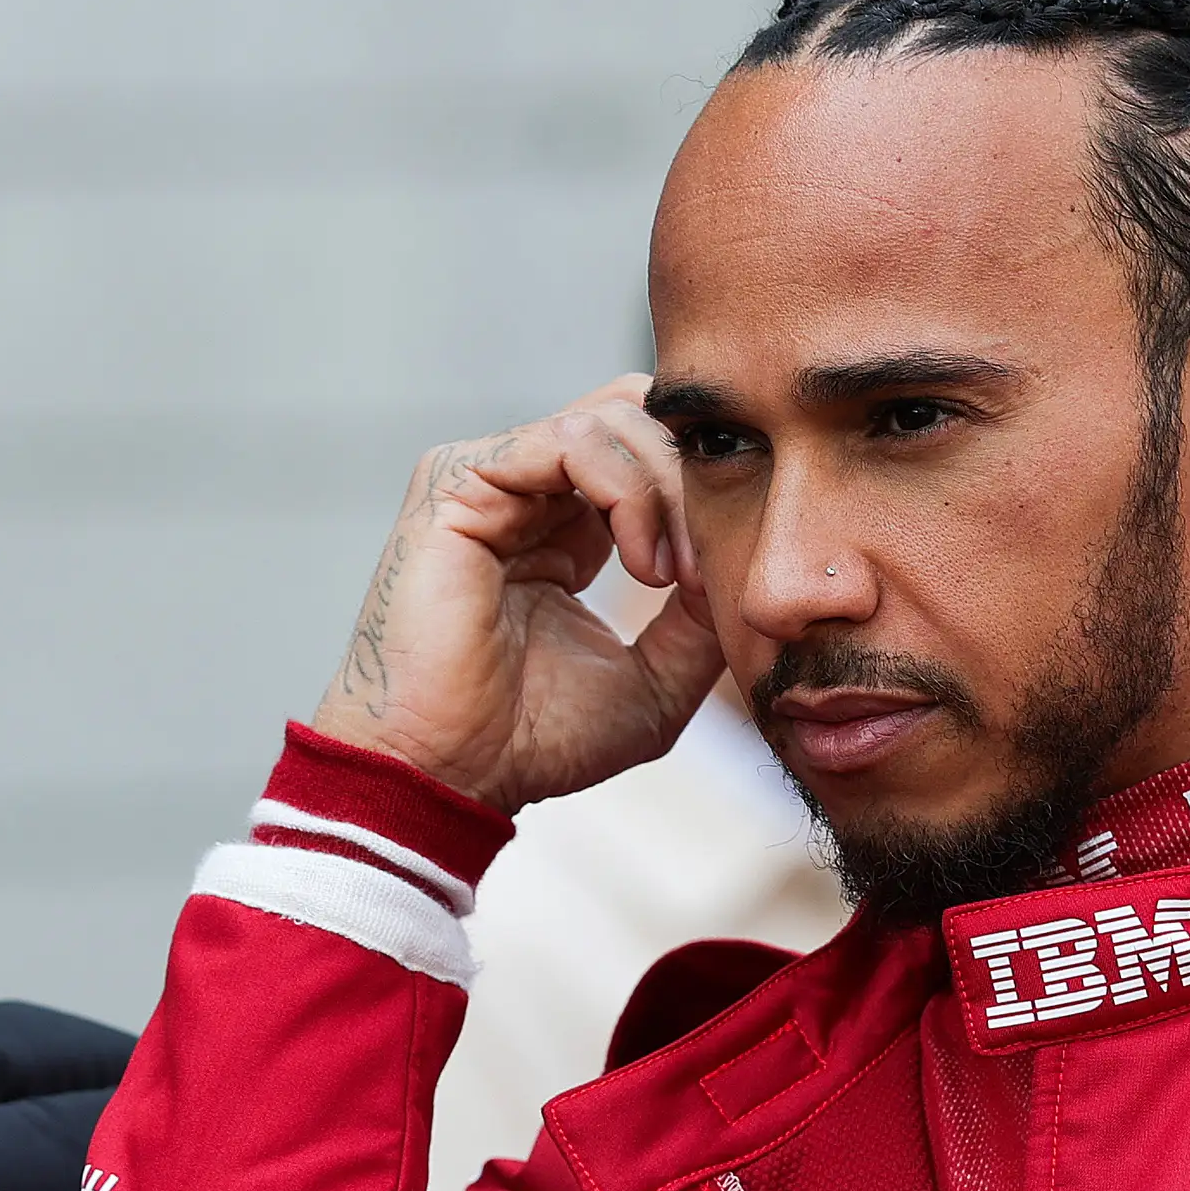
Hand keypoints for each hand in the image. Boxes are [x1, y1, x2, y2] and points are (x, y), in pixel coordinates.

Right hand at [310, 377, 726, 810]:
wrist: (452, 773)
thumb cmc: (533, 741)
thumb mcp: (655, 679)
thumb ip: (699, 614)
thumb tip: (737, 554)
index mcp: (561, 528)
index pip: (645, 450)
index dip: (700, 493)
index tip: (719, 577)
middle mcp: (522, 493)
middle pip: (637, 418)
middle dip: (690, 483)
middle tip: (701, 571)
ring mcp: (488, 480)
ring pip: (613, 419)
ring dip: (666, 492)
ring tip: (669, 576)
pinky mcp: (458, 481)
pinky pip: (571, 441)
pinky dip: (627, 491)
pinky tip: (640, 561)